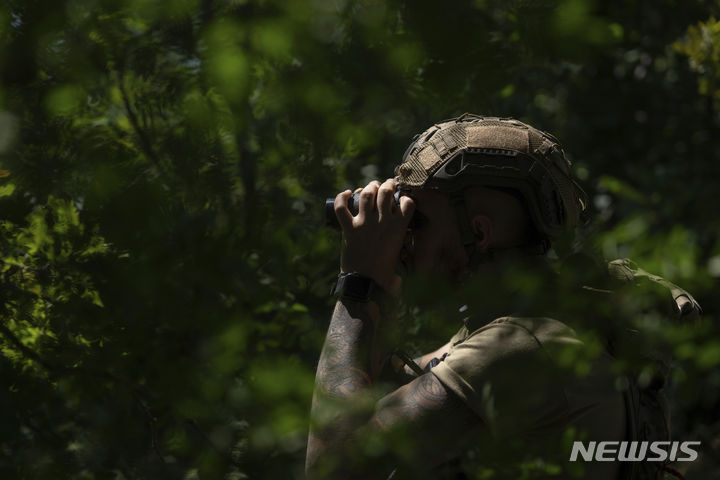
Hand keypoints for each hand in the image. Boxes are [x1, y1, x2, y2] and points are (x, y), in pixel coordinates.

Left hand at [334, 178, 414, 295]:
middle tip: (387, 186)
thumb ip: (402, 243)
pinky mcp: (349, 229)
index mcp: (399, 229)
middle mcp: (382, 222)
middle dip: (388, 185)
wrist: (366, 284)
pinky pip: (342, 208)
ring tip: (372, 187)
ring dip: (370, 187)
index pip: (407, 203)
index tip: (403, 198)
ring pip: (366, 195)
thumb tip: (407, 239)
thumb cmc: (385, 275)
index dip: (406, 197)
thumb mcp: (400, 255)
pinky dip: (343, 197)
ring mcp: (364, 224)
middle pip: (386, 192)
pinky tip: (347, 193)